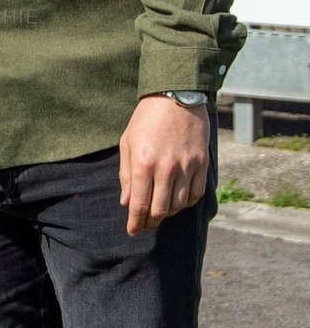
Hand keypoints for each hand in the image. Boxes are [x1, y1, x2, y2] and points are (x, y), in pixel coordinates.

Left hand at [118, 96, 209, 236]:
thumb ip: (126, 174)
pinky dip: (186, 203)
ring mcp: (187, 167)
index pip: (140, 204)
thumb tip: (126, 202)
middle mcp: (166, 169)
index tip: (132, 231)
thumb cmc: (146, 118)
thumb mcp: (128, 142)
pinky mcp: (202, 163)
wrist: (175, 96)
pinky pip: (196, 194)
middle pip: (160, 210)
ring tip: (159, 211)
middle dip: (150, 222)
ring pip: (178, 205)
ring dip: (168, 213)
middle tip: (145, 224)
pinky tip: (177, 201)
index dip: (135, 223)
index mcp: (144, 163)